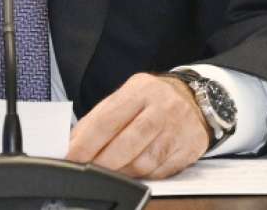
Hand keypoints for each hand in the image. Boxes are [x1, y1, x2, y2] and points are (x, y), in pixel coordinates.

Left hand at [65, 72, 210, 179]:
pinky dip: (143, 176)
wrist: (194, 98)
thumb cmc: (152, 99)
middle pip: (127, 144)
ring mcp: (177, 128)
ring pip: (143, 162)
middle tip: (88, 170)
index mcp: (140, 90)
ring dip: (122, 172)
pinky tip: (134, 171)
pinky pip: (160, 172)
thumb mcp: (126, 95)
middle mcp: (161, 107)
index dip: (86, 143)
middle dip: (102, 162)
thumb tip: (73, 142)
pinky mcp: (189, 148)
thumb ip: (100, 117)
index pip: (107, 119)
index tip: (71, 157)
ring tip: (111, 170)